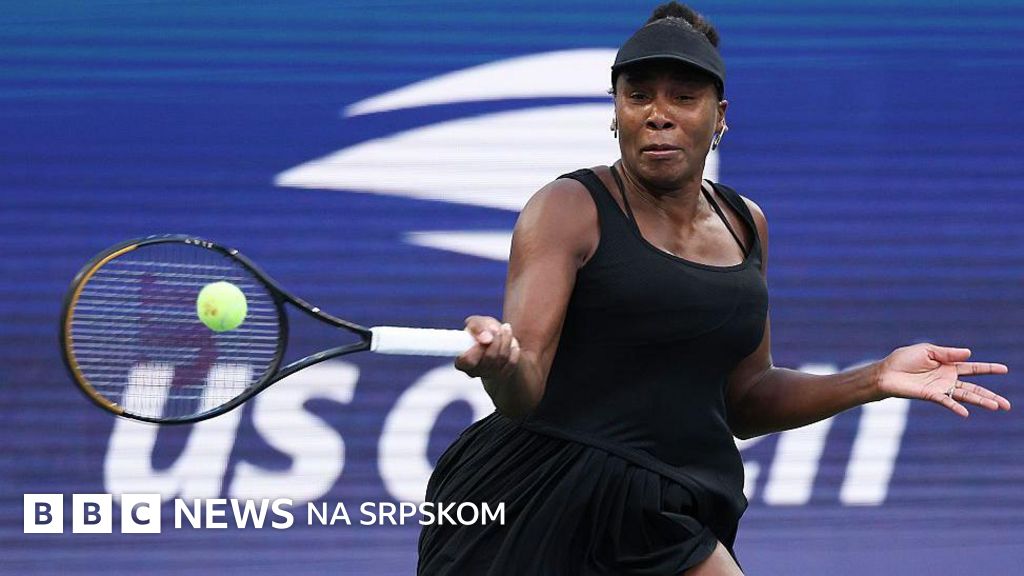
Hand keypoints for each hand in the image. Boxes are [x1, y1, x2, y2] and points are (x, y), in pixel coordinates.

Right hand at [454, 316, 520, 379]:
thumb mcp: (476, 322)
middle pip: (489, 357)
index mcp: (462, 361)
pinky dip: (514, 350)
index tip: (486, 335)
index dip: (478, 348)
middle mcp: (474, 372)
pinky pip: (512, 363)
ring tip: (506, 329)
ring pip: (502, 358)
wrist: (495, 339)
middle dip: (496, 339)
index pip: (468, 361)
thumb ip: (477, 327)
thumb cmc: (481, 331)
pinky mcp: (503, 375)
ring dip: (506, 340)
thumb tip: (486, 338)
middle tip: (498, 328)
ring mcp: (489, 375)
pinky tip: (512, 342)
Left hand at [877, 343, 1010, 416]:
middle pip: (974, 388)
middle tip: (1008, 405)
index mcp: (948, 366)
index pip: (973, 368)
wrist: (886, 372)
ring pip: (965, 396)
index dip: (988, 369)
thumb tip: (970, 353)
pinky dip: (955, 407)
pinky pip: (946, 402)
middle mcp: (948, 379)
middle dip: (991, 395)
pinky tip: (966, 412)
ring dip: (980, 401)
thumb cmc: (904, 359)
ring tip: (996, 407)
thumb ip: (948, 353)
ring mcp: (941, 389)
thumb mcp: (927, 350)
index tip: (1005, 369)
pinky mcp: (931, 395)